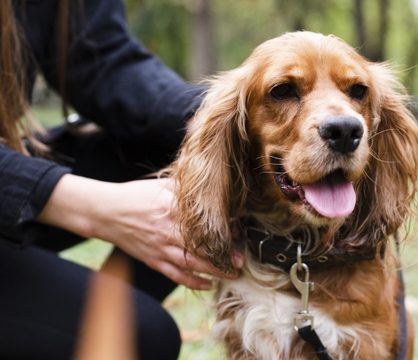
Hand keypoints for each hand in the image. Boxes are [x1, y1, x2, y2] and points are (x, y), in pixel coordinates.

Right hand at [38, 175, 243, 289]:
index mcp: (173, 209)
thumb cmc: (136, 196)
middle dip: (225, 257)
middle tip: (242, 261)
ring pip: (193, 265)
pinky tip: (208, 283)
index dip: (225, 231)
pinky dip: (193, 281)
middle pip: (203, 248)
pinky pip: (176, 275)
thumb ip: (186, 189)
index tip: (240, 235)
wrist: (106, 212)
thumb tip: (213, 189)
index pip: (205, 223)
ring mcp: (161, 248)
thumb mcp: (162, 185)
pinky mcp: (153, 260)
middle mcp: (169, 231)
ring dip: (215, 272)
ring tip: (233, 274)